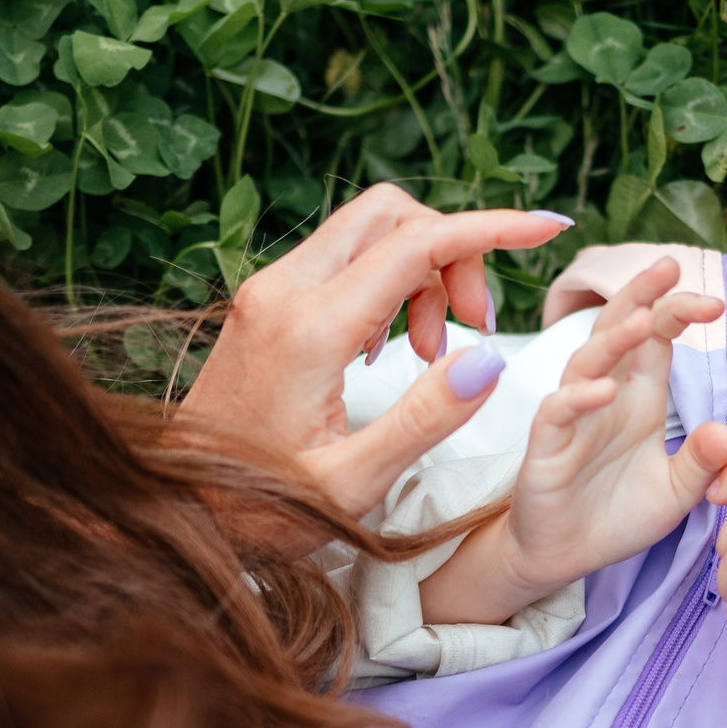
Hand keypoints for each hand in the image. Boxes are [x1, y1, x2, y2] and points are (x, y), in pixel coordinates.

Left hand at [182, 185, 570, 518]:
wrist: (179, 512)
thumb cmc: (260, 512)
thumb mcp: (353, 484)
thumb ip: (423, 419)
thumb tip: (488, 359)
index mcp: (310, 330)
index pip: (416, 244)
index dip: (491, 228)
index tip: (547, 227)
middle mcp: (282, 292)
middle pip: (391, 215)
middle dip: (453, 252)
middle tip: (474, 327)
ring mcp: (268, 293)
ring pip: (368, 233)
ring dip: (421, 272)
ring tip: (434, 352)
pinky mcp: (265, 305)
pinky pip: (342, 262)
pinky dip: (388, 285)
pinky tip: (393, 351)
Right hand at [420, 258, 726, 623]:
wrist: (565, 558)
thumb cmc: (617, 516)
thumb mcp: (677, 492)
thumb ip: (702, 462)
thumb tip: (726, 430)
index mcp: (639, 397)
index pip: (657, 338)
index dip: (678, 312)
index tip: (717, 302)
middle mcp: (605, 396)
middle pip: (619, 330)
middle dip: (642, 296)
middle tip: (668, 265)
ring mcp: (573, 418)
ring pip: (587, 362)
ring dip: (613, 339)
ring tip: (642, 320)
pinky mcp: (546, 449)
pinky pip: (558, 413)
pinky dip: (578, 398)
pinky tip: (604, 390)